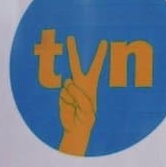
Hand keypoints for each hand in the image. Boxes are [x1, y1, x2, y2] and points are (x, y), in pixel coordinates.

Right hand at [58, 37, 107, 155]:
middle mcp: (80, 84)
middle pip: (76, 65)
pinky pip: (63, 95)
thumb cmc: (86, 119)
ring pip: (68, 82)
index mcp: (91, 85)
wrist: (75, 128)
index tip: (104, 42)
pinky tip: (71, 108)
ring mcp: (69, 89)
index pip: (96, 66)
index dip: (100, 55)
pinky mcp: (61, 95)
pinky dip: (67, 101)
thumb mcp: (87, 107)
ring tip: (76, 103)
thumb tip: (66, 81)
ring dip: (72, 93)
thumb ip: (77, 93)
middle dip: (73, 51)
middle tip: (69, 37)